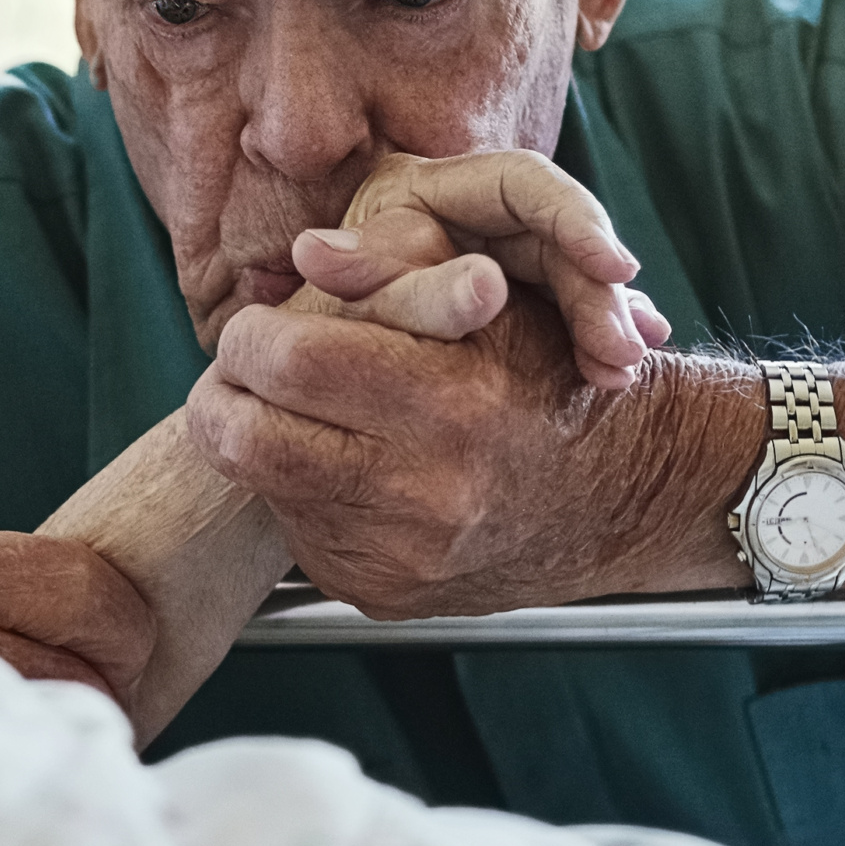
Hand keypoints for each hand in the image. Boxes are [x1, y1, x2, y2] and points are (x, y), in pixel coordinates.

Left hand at [190, 282, 715, 618]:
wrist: (618, 498)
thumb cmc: (550, 382)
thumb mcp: (494, 302)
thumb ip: (396, 264)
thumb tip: (306, 252)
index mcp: (448, 403)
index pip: (287, 361)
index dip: (253, 335)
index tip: (261, 327)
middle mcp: (421, 492)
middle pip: (244, 438)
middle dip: (226, 394)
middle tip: (247, 370)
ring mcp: (396, 556)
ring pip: (261, 487)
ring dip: (264, 441)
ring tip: (309, 411)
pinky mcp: (378, 592)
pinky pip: (298, 533)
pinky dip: (304, 494)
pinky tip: (350, 468)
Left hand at [288, 149, 670, 389]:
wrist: (341, 378)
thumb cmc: (332, 324)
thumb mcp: (354, 292)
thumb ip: (362, 273)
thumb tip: (313, 251)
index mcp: (436, 186)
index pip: (524, 182)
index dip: (575, 218)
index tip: (615, 268)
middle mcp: (478, 213)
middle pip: (562, 236)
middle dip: (598, 292)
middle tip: (623, 352)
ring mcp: (504, 257)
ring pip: (575, 279)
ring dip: (605, 323)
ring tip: (620, 374)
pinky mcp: (521, 305)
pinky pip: (569, 318)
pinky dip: (592, 345)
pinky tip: (612, 378)